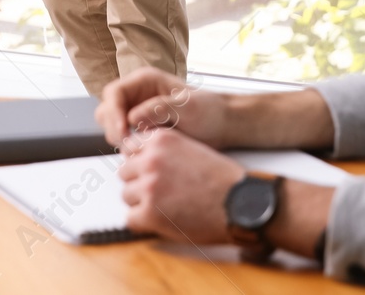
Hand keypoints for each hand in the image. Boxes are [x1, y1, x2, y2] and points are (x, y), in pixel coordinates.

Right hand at [96, 67, 230, 147]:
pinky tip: (141, 152)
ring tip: (137, 148)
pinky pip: (123, 136)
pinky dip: (126, 145)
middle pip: (107, 108)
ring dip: (118, 137)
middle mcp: (136, 94)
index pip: (114, 93)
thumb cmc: (208, 111)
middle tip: (128, 145)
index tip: (123, 132)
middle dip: (113, 127)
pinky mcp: (139, 128)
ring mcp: (136, 111)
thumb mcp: (187, 107)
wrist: (220, 125)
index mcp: (145, 80)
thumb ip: (159, 108)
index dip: (113, 112)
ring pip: (111, 124)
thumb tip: (132, 117)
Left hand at [118, 127, 244, 245]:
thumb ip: (164, 152)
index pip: (129, 148)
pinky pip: (131, 219)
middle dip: (138, 182)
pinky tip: (162, 221)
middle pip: (124, 172)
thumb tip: (140, 161)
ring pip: (126, 196)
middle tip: (159, 193)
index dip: (139, 163)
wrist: (239, 202)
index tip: (147, 172)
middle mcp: (150, 159)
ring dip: (141, 203)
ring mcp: (148, 186)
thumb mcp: (191, 149)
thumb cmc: (222, 178)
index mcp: (161, 140)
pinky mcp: (149, 213)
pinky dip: (144, 223)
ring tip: (165, 207)